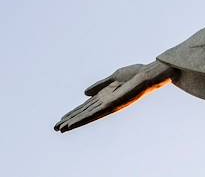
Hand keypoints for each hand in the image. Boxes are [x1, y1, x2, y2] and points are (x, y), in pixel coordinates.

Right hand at [54, 61, 173, 132]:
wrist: (148, 74)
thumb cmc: (136, 74)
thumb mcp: (114, 77)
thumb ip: (100, 85)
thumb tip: (84, 93)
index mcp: (106, 95)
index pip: (87, 106)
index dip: (74, 112)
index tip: (62, 119)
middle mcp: (106, 102)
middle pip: (85, 112)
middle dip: (71, 120)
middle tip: (55, 128)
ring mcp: (109, 104)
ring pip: (87, 115)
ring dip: (73, 122)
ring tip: (60, 129)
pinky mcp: (112, 105)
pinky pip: (95, 114)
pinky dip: (82, 119)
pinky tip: (73, 124)